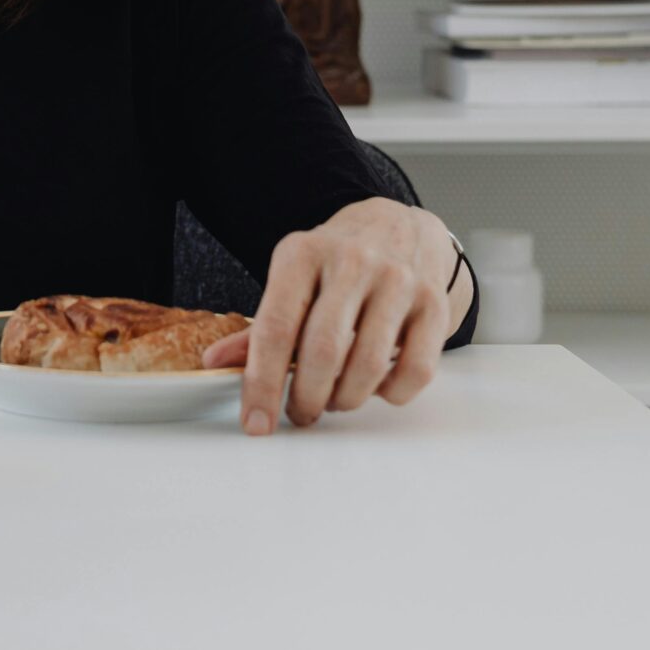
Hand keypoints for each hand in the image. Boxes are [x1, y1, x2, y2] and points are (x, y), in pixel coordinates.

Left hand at [202, 198, 458, 432]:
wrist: (401, 227)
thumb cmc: (338, 263)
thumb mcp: (292, 279)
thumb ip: (258, 326)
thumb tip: (215, 362)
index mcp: (303, 253)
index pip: (275, 328)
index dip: (262, 383)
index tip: (256, 422)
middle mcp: (352, 262)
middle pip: (323, 352)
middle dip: (306, 399)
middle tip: (300, 412)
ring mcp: (398, 280)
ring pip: (368, 366)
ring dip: (345, 399)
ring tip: (335, 398)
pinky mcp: (434, 303)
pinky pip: (415, 370)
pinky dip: (391, 393)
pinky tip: (377, 385)